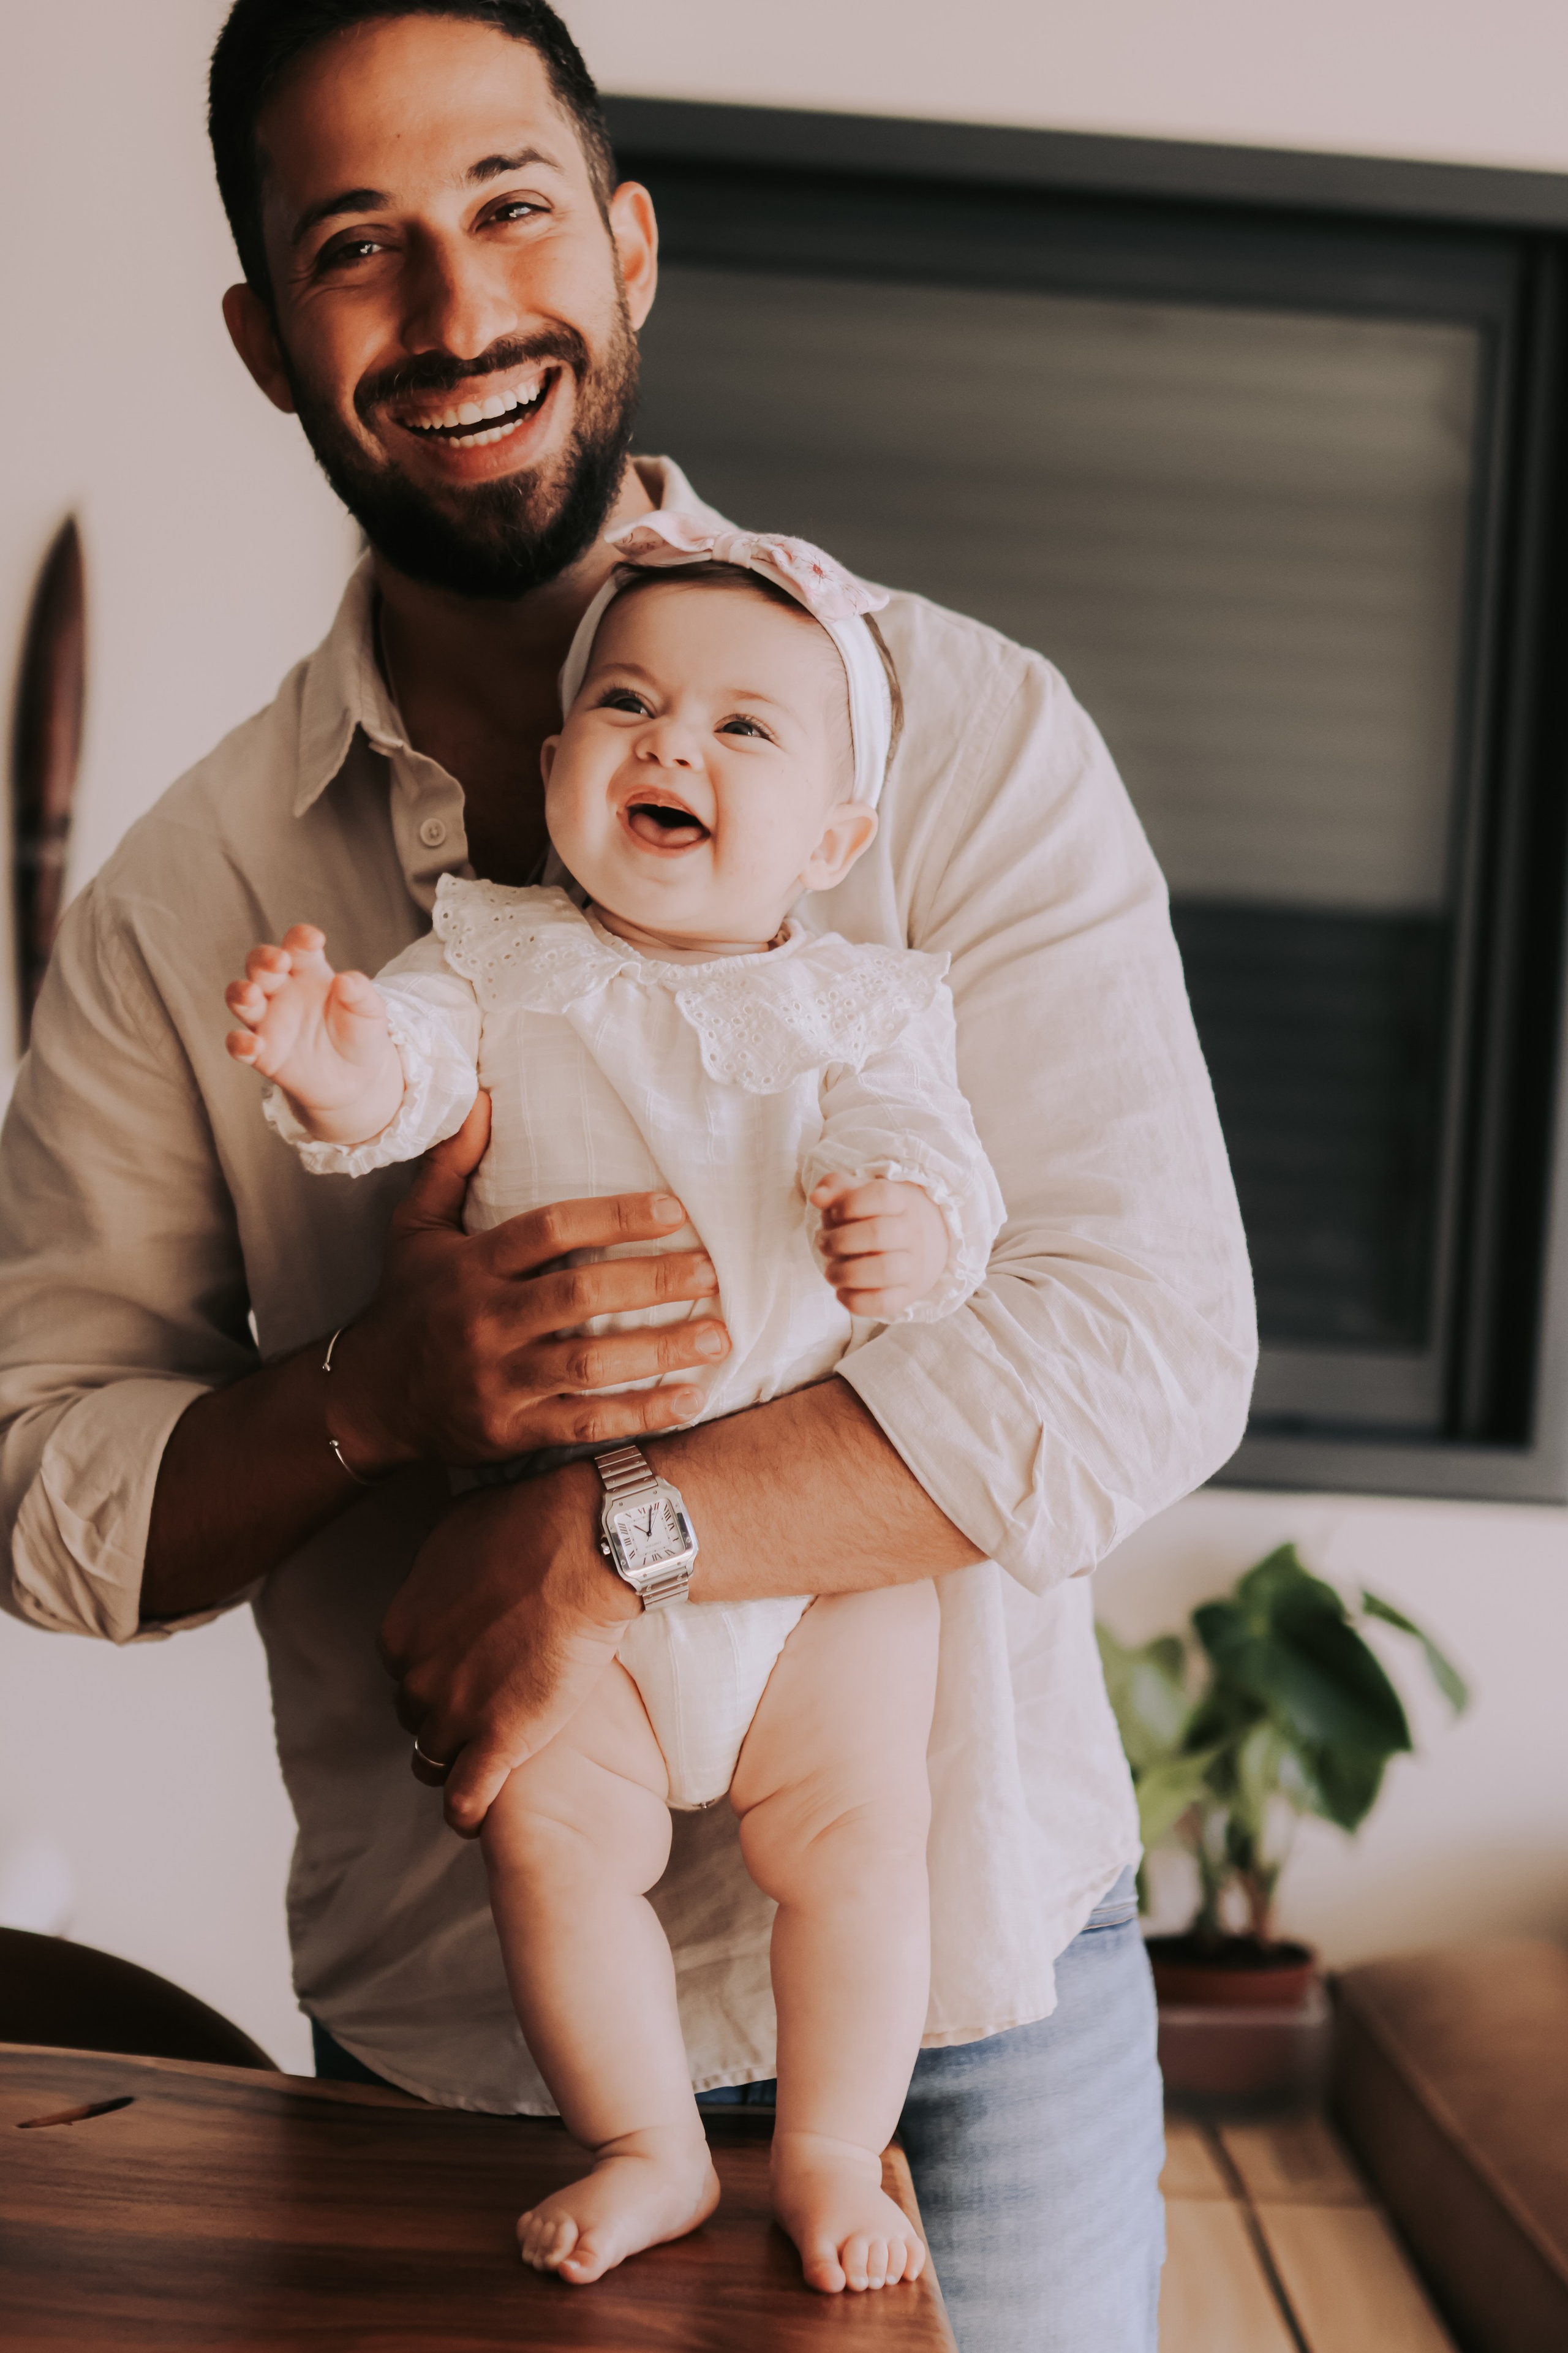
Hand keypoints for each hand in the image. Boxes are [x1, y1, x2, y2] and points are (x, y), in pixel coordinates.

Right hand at [225, 923, 403, 1143]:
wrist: (356, 1079)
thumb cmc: (361, 1035)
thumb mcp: (370, 1013)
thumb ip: (360, 994)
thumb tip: (346, 980)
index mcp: (310, 972)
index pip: (297, 947)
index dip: (300, 939)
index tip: (313, 940)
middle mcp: (283, 991)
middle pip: (260, 964)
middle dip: (265, 959)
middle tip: (280, 962)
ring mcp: (268, 1020)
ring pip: (240, 997)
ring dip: (241, 993)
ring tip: (252, 994)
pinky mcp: (262, 1052)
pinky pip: (238, 1044)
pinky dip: (240, 1043)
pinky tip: (254, 1046)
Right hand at [328, 1091, 731, 1472]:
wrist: (367, 1399)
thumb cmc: (406, 1304)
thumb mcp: (414, 1229)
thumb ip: (450, 1166)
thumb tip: (480, 1099)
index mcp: (470, 1266)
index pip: (549, 1231)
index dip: (615, 1217)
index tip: (675, 1210)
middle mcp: (484, 1321)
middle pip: (579, 1295)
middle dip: (652, 1282)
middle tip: (711, 1272)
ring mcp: (498, 1380)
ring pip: (590, 1364)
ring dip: (660, 1351)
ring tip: (719, 1335)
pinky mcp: (511, 1430)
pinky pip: (585, 1423)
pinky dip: (641, 1414)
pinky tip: (690, 1399)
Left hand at [380, 1462, 634, 1834]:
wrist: (582, 1548)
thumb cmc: (527, 1526)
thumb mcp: (455, 1535)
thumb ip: (436, 1574)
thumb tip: (439, 1576)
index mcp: (400, 1633)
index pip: (404, 1672)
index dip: (435, 1672)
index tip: (463, 1669)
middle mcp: (417, 1679)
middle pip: (417, 1716)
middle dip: (444, 1712)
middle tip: (484, 1703)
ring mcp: (456, 1714)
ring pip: (434, 1760)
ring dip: (455, 1760)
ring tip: (482, 1759)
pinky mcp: (500, 1742)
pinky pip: (466, 1800)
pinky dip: (468, 1812)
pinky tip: (479, 1815)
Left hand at [811, 1175, 950, 1317]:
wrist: (921, 1245)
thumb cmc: (878, 1216)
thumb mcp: (860, 1194)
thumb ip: (836, 1187)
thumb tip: (818, 1197)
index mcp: (902, 1202)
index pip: (882, 1195)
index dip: (850, 1204)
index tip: (835, 1213)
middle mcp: (912, 1233)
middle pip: (879, 1233)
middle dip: (840, 1241)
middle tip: (825, 1245)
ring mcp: (913, 1266)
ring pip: (884, 1270)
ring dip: (846, 1273)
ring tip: (831, 1272)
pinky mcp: (906, 1295)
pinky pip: (884, 1303)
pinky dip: (856, 1301)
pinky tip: (841, 1292)